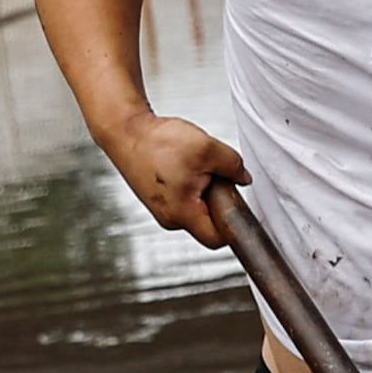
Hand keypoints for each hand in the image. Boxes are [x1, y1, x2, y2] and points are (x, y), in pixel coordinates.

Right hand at [110, 112, 247, 241]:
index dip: (234, 226)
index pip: (217, 240)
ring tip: (194, 167)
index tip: (238, 206)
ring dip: (204, 191)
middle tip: (213, 176)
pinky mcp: (159, 200)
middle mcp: (170, 219)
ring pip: (197, 210)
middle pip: (208, 224)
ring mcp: (162, 211)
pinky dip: (190, 186)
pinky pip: (184, 200)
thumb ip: (233, 166)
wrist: (127, 132)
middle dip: (218, 201)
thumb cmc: (157, 142)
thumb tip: (244, 178)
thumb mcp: (207, 148)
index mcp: (182, 213)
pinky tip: (183, 167)